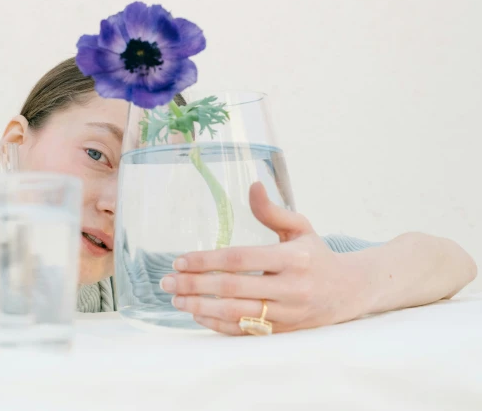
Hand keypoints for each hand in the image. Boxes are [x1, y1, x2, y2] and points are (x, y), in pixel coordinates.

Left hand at [160, 182, 364, 333]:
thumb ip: (272, 210)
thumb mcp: (300, 227)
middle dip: (194, 284)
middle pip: (232, 288)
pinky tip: (197, 314)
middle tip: (167, 281)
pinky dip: (217, 325)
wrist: (349, 291)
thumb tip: (252, 184)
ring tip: (176, 298)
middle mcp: (291, 288)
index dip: (206, 260)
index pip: (240, 259)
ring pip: (236, 313)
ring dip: (200, 307)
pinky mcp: (284, 331)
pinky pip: (245, 331)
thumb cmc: (316, 255)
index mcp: (293, 258)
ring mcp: (288, 314)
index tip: (180, 259)